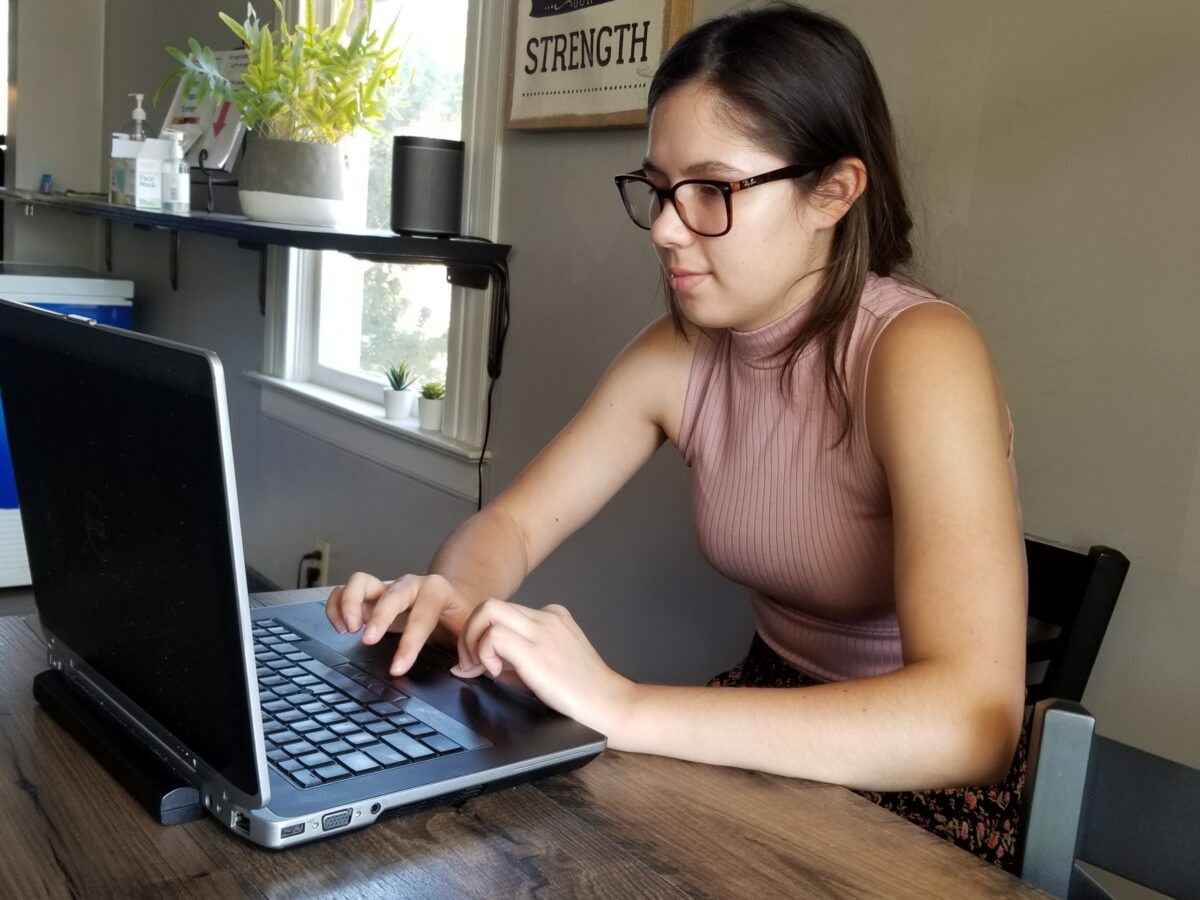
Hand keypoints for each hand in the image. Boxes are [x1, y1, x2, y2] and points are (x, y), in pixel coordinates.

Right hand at [326, 572, 475, 675]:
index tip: (398, 668)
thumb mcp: (471, 630)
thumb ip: (471, 649)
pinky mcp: (369, 595)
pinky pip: (345, 591)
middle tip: (368, 641)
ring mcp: (387, 588)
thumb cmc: (459, 619)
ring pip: (360, 582)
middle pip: (391, 594)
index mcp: (437, 591)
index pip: (423, 615)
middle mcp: (410, 585)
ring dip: (350, 603)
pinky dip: (337, 606)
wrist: (453, 600)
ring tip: (347, 630)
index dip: (410, 643)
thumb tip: (464, 670)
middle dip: (379, 616)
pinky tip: (339, 628)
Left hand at [453, 600, 634, 736]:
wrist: (610, 705)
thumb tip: (483, 667)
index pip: (503, 613)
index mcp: (551, 618)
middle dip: (469, 632)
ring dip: (472, 640)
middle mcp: (546, 617)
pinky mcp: (537, 650)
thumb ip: (518, 662)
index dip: (481, 635)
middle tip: (469, 664)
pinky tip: (494, 672)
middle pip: (490, 605)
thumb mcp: (550, 667)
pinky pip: (494, 635)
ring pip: (488, 610)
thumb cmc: (583, 694)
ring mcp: (543, 630)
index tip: (477, 664)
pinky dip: (483, 652)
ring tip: (479, 668)